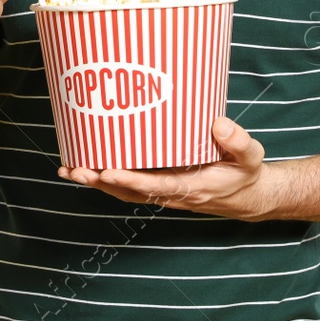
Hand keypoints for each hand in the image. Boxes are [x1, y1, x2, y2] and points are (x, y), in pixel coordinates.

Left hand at [57, 117, 280, 221]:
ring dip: (96, 182)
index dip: (131, 180)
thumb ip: (238, 142)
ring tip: (68, 170)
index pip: (156, 186)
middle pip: (129, 192)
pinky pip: (128, 187)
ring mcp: (163, 193)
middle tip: (73, 170)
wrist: (247, 197)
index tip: (108, 170)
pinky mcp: (159, 187)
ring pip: (124, 192)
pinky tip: (86, 169)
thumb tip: (218, 124)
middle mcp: (172, 194)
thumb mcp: (251, 157)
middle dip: (100, 182)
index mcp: (192, 187)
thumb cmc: (246, 173)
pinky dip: (105, 180)